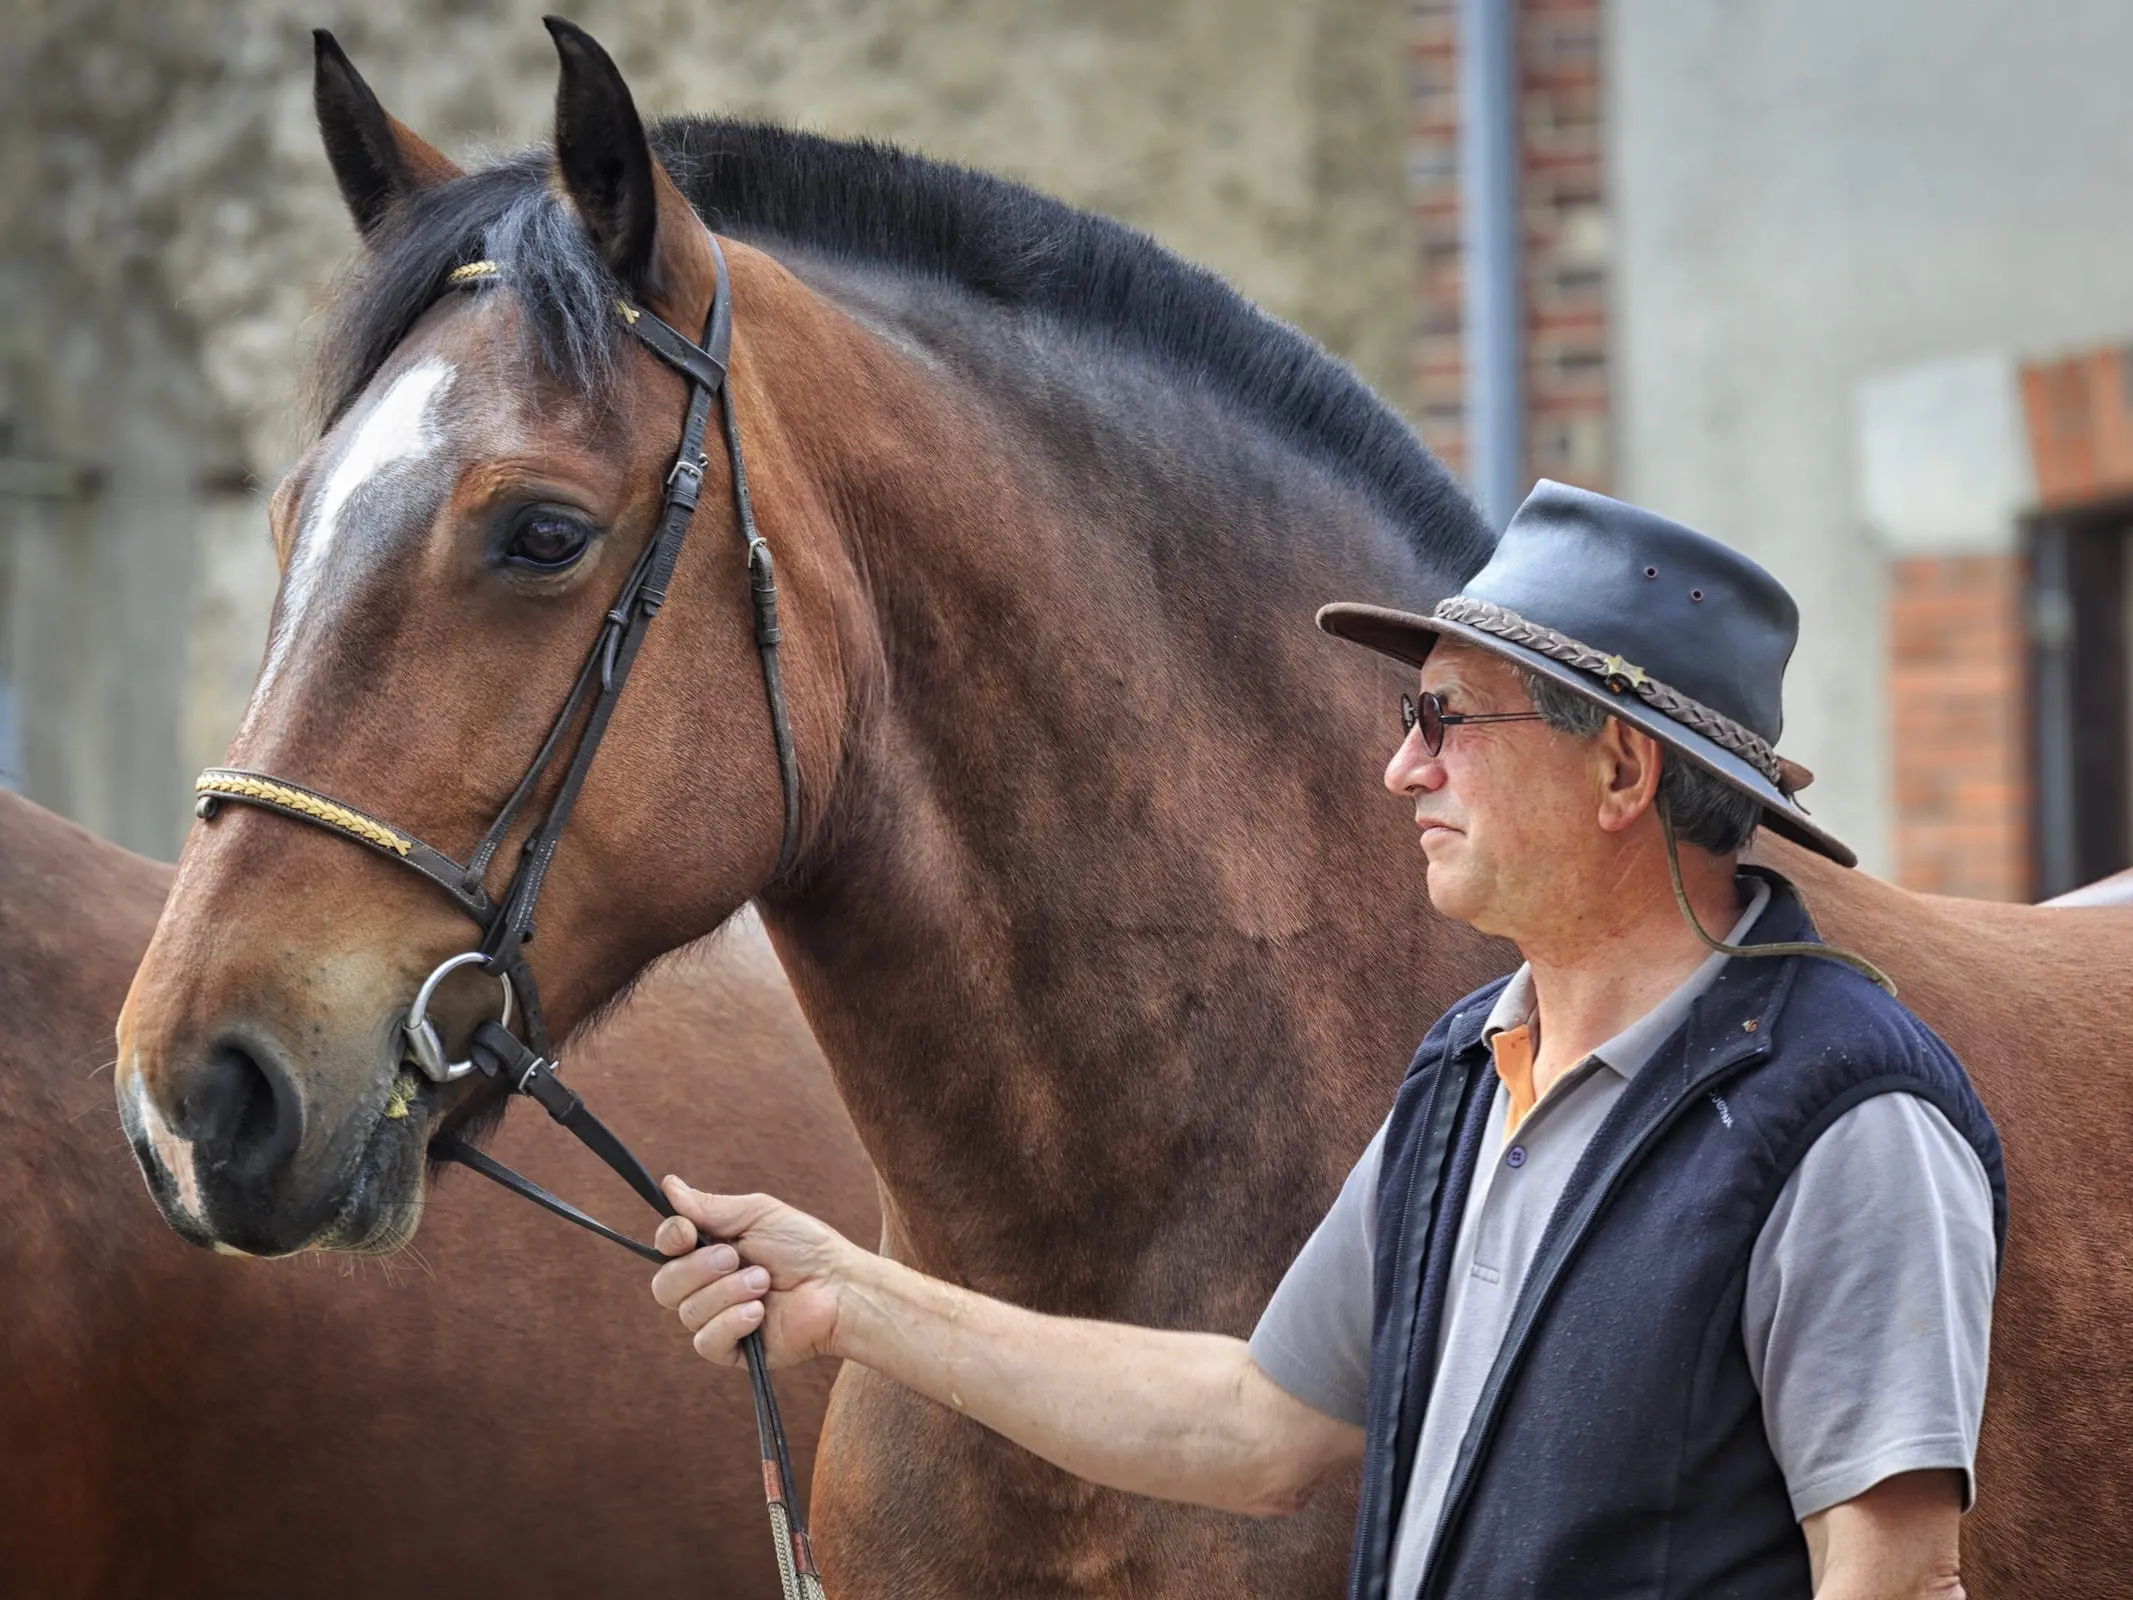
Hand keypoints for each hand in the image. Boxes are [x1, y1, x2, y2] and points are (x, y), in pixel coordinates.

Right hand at [650, 1177, 853, 1367]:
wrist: (839, 1285)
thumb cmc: (805, 1246)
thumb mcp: (757, 1214)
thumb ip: (710, 1207)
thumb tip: (669, 1186)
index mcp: (709, 1251)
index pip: (666, 1249)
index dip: (669, 1239)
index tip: (687, 1232)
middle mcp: (707, 1287)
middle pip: (665, 1287)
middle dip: (698, 1269)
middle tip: (735, 1258)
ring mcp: (718, 1319)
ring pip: (688, 1313)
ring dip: (727, 1293)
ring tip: (763, 1282)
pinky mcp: (732, 1350)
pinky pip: (707, 1342)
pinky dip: (731, 1322)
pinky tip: (759, 1312)